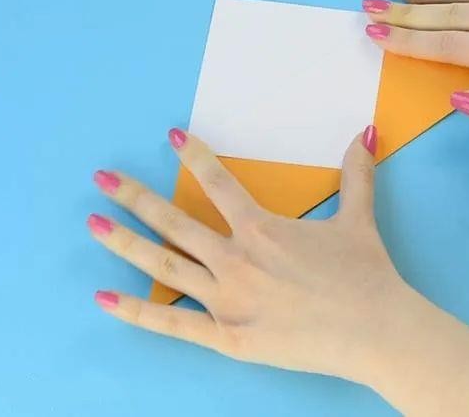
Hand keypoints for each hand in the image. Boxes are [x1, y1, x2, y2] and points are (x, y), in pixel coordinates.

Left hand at [89, 125, 409, 379]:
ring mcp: (227, 299)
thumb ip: (357, 174)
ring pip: (165, 266)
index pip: (219, 183)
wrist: (376, 330)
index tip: (170, 136)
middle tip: (101, 178)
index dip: (194, 156)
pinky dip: (137, 311)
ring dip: (125, 243)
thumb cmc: (366, 274)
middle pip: (175, 222)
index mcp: (262, 229)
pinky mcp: (227, 337)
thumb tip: (368, 131)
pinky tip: (103, 298)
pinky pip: (173, 323)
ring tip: (92, 223)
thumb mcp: (359, 219)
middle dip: (134, 197)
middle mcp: (236, 259)